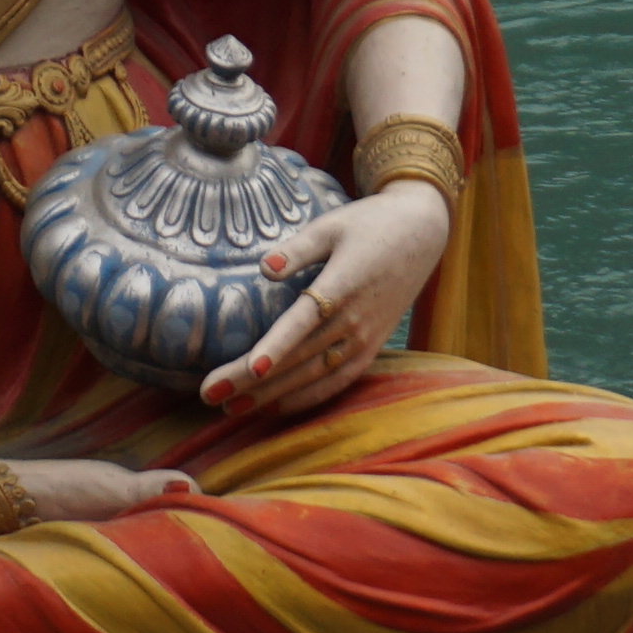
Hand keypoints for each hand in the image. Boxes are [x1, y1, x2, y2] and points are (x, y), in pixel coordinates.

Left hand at [201, 180, 448, 418]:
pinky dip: (307, 398)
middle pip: (298, 357)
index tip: (250, 368)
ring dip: (272, 396)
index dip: (276, 347)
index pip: (303, 322)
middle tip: (210, 394)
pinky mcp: (371, 348)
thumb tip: (265, 267)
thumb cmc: (370, 224)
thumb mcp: (332, 225)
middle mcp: (354, 320)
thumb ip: (297, 248)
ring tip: (232, 408)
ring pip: (314, 376)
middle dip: (253, 380)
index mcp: (342, 285)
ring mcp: (364, 338)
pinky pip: (337, 381)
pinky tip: (275, 408)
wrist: (422, 234)